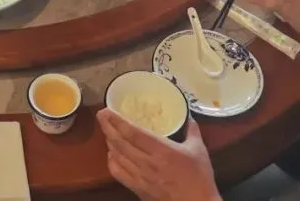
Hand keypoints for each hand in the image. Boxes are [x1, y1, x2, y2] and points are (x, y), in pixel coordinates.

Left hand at [97, 109, 220, 200]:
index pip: (133, 133)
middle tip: (101, 115)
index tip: (107, 110)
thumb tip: (188, 115)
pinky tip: (112, 155)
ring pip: (117, 157)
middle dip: (108, 128)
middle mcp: (147, 163)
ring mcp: (141, 178)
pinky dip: (112, 162)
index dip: (117, 121)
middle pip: (120, 143)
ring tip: (106, 131)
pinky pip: (119, 174)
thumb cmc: (199, 178)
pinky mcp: (138, 189)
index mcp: (162, 151)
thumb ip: (192, 130)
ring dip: (109, 142)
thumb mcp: (198, 150)